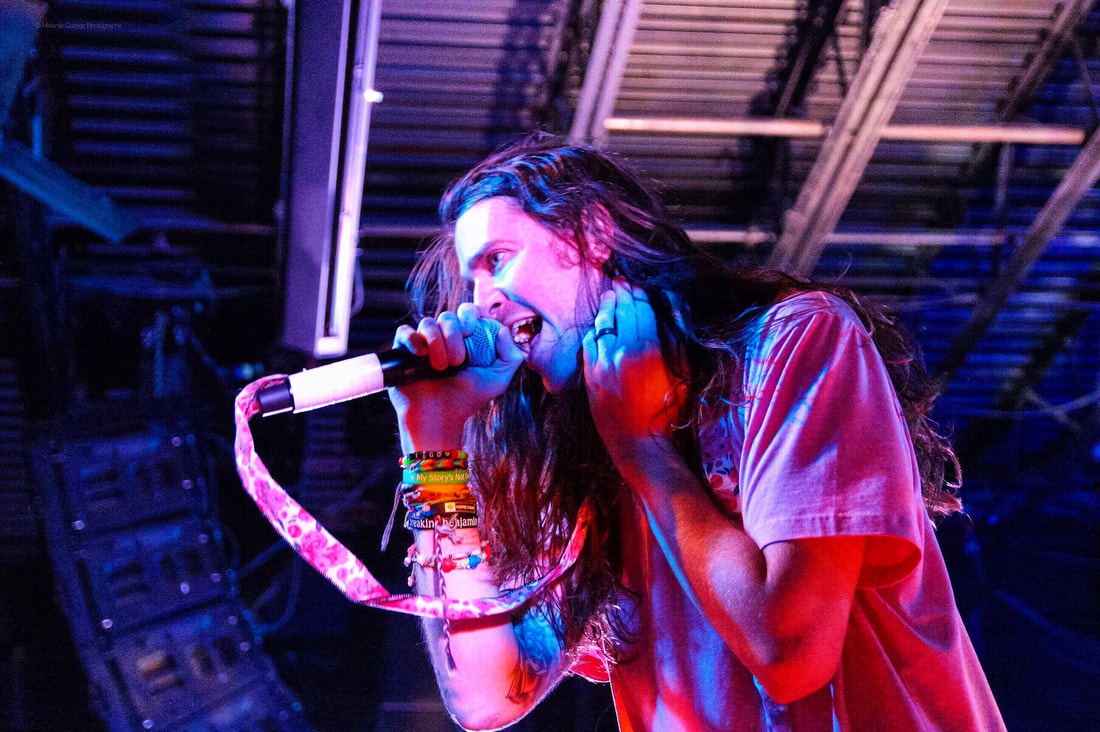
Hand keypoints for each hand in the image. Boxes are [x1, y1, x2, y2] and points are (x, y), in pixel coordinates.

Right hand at [389, 303, 523, 449]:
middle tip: (458, 360)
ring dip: (437, 342)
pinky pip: (405, 332)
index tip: (471, 330)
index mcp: (467, 339)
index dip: (471, 314)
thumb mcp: (498, 380)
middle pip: (448, 316)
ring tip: (441, 367)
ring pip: (427, 323)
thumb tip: (501, 329)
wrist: (439, 418)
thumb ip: (511, 355)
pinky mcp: (404, 351)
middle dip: (454, 334)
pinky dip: (413, 339)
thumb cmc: (468, 399)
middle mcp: (445, 337)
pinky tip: (421, 355)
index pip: (469, 312)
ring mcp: (424, 344)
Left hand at [582, 279, 685, 480]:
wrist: (639, 444)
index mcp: (647, 350)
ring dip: (607, 308)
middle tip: (621, 282)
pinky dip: (595, 331)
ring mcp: (601, 363)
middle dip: (622, 294)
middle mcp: (621, 353)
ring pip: (601, 324)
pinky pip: (589, 343)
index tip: (638, 284)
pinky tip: (600, 326)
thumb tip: (675, 303)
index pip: (641, 309)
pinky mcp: (588, 375)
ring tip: (611, 298)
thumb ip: (677, 335)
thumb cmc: (668, 410)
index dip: (639, 293)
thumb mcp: (683, 373)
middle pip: (620, 312)